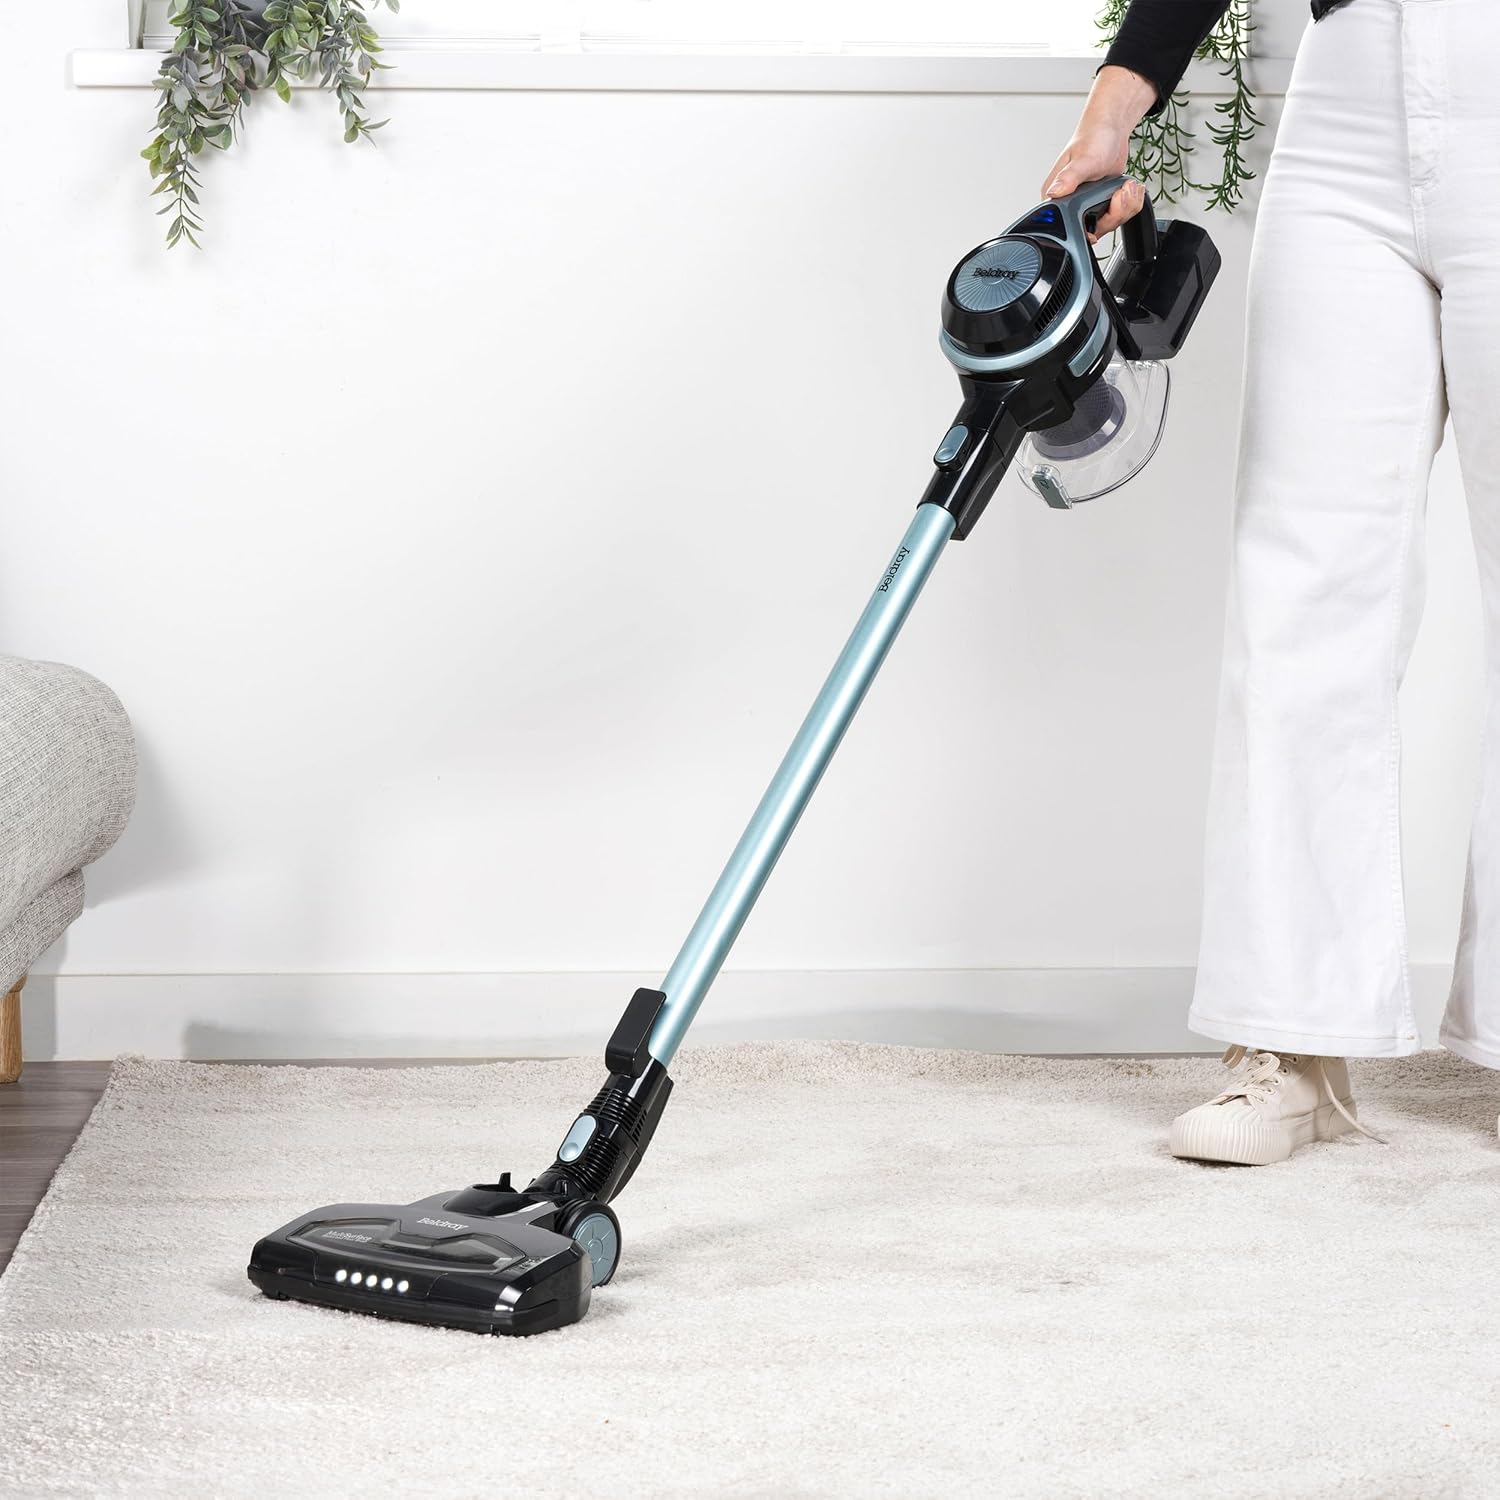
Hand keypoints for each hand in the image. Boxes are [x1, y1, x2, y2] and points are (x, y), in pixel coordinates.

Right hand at [1039, 65, 1157, 241]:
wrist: (1111, 129)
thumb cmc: (1093, 138)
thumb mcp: (1082, 160)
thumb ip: (1069, 178)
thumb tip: (1055, 193)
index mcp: (1057, 198)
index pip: (1069, 228)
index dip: (1090, 228)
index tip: (1106, 211)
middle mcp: (1069, 205)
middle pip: (1094, 230)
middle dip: (1114, 214)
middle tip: (1120, 193)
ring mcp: (1087, 206)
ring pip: (1109, 224)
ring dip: (1126, 207)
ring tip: (1127, 186)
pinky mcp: (1103, 204)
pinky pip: (1119, 216)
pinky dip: (1130, 203)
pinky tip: (1129, 188)